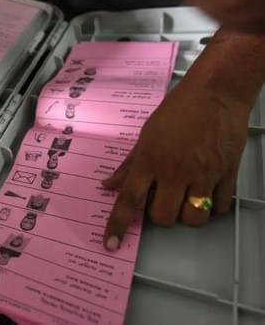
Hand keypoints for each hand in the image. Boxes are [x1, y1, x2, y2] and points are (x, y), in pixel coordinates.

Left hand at [102, 70, 249, 250]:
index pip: (128, 200)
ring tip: (186, 197)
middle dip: (160, 215)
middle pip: (162, 217)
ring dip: (187, 214)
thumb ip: (129, 164)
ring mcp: (203, 174)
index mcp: (150, 160)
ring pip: (192, 219)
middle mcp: (174, 170)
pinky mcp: (227, 174)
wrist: (216, 92)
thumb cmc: (179, 109)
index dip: (118, 225)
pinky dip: (211, 206)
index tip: (110, 244)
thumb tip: (108, 185)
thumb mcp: (145, 135)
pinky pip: (218, 207)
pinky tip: (206, 191)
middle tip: (163, 199)